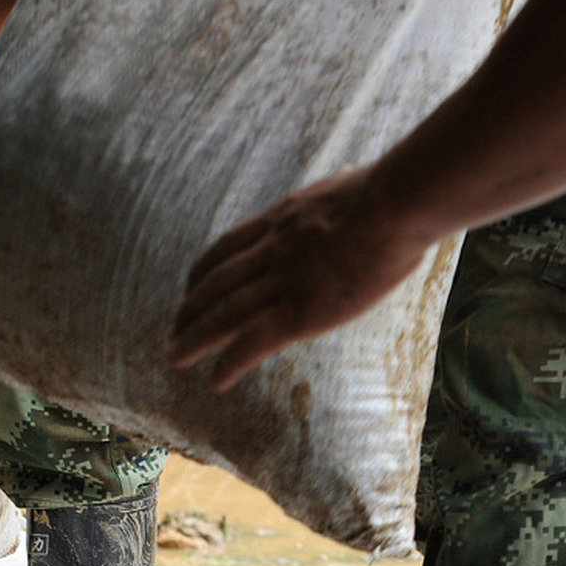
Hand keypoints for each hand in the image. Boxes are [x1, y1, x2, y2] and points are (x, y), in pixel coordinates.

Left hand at [167, 166, 433, 389]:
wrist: (392, 205)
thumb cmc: (388, 192)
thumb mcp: (344, 186)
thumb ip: (335, 198)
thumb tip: (349, 184)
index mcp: (280, 221)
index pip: (228, 248)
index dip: (204, 271)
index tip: (190, 287)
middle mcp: (271, 252)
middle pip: (216, 283)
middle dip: (191, 309)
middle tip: (173, 331)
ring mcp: (283, 282)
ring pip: (224, 315)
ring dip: (195, 338)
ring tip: (176, 357)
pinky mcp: (301, 312)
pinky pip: (254, 342)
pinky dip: (230, 363)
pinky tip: (216, 381)